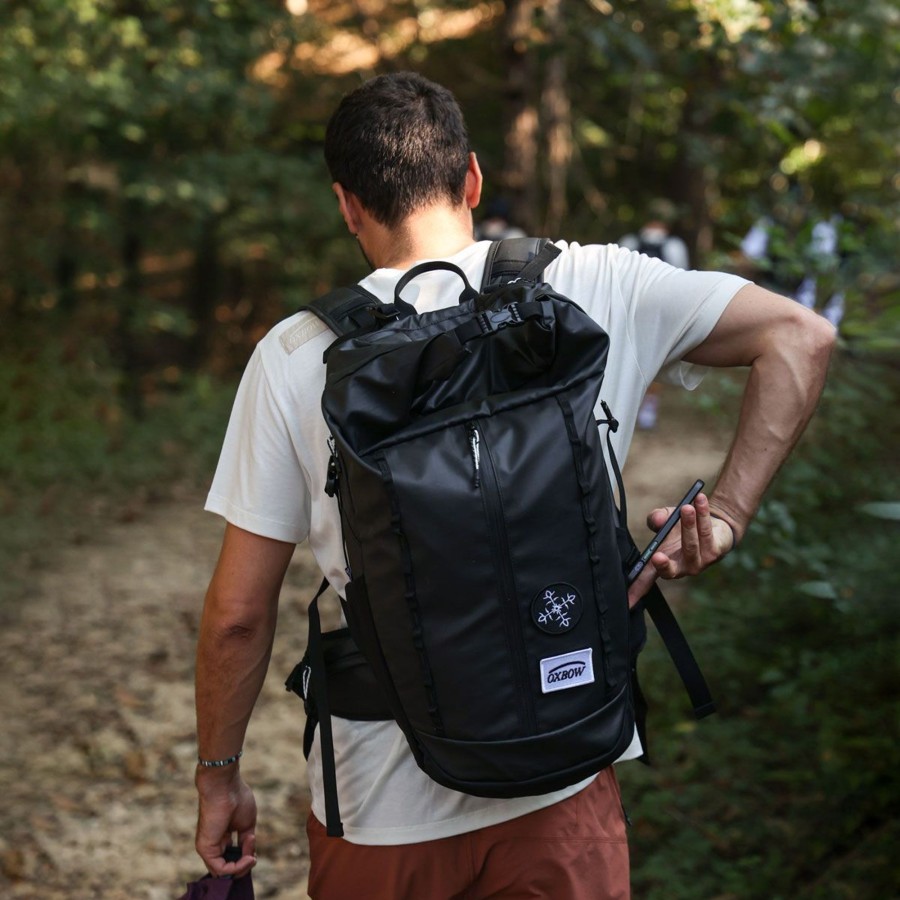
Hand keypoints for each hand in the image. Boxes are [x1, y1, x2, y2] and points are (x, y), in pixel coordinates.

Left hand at [195, 765, 257, 877]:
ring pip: (224, 872)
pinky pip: (220, 870)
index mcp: (222, 836)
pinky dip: (236, 868)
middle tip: (253, 856)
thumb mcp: (247, 824)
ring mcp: (208, 847)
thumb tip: (249, 856)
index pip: (231, 857)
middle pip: (228, 867)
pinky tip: (247, 858)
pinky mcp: (206, 849)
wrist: (224, 785)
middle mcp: (214, 843)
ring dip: (242, 868)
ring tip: (251, 857)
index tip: (254, 848)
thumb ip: (246, 842)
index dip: (245, 858)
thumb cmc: (236, 797)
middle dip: (244, 866)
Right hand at [626, 492, 734, 607]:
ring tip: (686, 507)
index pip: (646, 579)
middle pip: (670, 570)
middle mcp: (680, 568)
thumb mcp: (665, 519)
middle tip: (657, 556)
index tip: (628, 601)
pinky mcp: (715, 553)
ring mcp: (698, 563)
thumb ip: (656, 518)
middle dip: (664, 564)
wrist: (712, 524)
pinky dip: (703, 515)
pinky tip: (701, 500)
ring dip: (688, 524)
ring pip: (691, 544)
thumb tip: (657, 519)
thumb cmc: (681, 526)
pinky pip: (706, 533)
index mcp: (663, 564)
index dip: (636, 590)